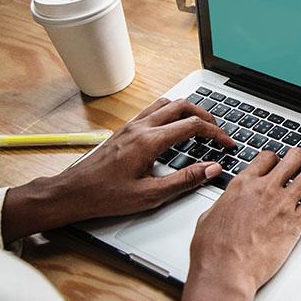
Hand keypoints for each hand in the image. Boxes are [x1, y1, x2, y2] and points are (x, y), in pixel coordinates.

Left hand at [1, 98, 234, 242]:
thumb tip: (211, 169)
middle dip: (205, 116)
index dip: (216, 133)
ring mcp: (131, 126)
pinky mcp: (125, 130)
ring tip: (200, 125)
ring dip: (188, 110)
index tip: (227, 143)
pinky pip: (153, 110)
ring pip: (167, 103)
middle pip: (182, 106)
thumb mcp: (151, 195)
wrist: (73, 193)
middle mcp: (140, 128)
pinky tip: (174, 128)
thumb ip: (185, 180)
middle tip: (218, 131)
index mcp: (149, 141)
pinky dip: (171, 113)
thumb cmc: (106, 196)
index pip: (192, 126)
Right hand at [177, 148, 300, 300]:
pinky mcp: (296, 221)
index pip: (267, 157)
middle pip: (293, 158)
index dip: (277, 158)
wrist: (226, 270)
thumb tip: (226, 203)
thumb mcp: (209, 216)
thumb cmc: (214, 250)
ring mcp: (282, 204)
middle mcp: (264, 189)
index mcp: (242, 185)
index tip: (280, 163)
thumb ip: (224, 203)